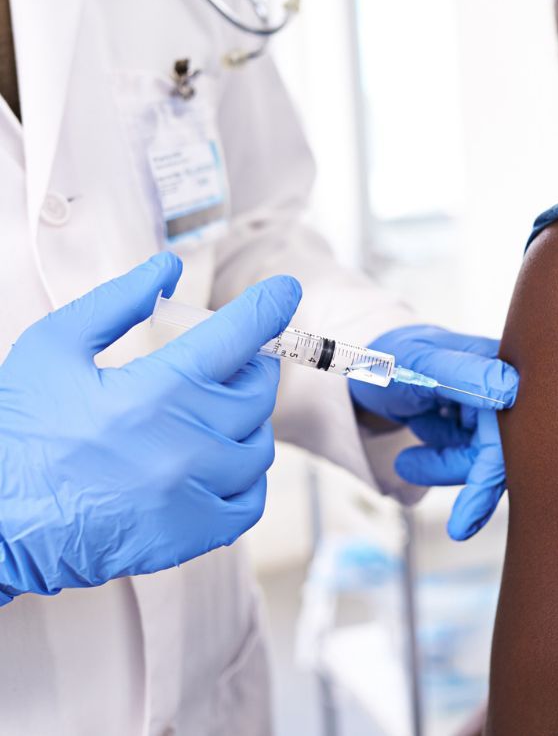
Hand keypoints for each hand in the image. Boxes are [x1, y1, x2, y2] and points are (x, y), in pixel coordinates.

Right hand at [0, 253, 300, 602]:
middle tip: (227, 364)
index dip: (268, 307)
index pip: (236, 338)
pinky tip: (216, 463)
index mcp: (152, 392)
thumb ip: (117, 303)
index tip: (285, 290)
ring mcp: (192, 496)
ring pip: (258, 445)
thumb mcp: (52, 348)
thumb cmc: (20, 433)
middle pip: (256, 393)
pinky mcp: (192, 535)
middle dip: (249, 368)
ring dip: (244, 422)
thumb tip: (167, 268)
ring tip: (209, 415)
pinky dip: (244, 477)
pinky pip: (252, 500)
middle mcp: (184, 446)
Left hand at [348, 325, 516, 540]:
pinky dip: (439, 459)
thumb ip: (465, 375)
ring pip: (480, 456)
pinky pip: (466, 455)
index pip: (509, 429)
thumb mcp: (421, 363)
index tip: (467, 521)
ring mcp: (487, 407)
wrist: (364, 364)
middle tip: (456, 526)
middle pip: (499, 448)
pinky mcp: (472, 423)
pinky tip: (414, 448)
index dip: (492, 474)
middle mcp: (502, 386)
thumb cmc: (393, 356)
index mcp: (502, 366)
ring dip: (446, 466)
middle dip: (465, 476)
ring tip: (406, 463)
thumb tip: (511, 390)